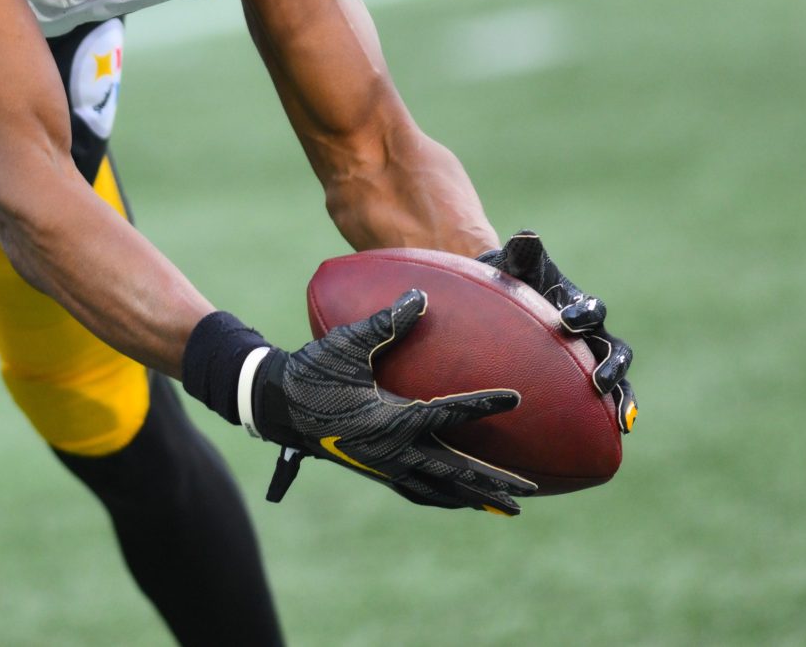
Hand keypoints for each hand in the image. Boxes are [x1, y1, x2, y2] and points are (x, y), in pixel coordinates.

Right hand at [249, 290, 534, 513]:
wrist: (277, 405)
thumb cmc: (310, 373)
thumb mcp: (345, 345)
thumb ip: (385, 322)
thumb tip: (420, 296)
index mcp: (390, 421)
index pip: (448, 414)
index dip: (483, 405)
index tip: (515, 398)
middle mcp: (393, 451)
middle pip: (455, 472)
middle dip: (492, 484)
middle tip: (529, 494)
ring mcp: (385, 466)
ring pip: (439, 489)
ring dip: (473, 498)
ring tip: (506, 507)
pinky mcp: (376, 470)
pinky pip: (419, 492)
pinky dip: (444, 498)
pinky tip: (457, 500)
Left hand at [479, 230, 636, 433]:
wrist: (507, 302)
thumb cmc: (513, 282)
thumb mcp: (517, 267)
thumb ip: (523, 253)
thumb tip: (526, 235)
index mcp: (579, 304)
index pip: (591, 308)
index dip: (583, 314)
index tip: (566, 321)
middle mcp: (593, 334)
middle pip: (615, 349)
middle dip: (611, 366)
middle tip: (597, 381)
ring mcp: (591, 359)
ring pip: (618, 380)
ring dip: (622, 397)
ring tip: (622, 421)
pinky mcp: (584, 380)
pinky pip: (604, 403)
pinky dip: (613, 416)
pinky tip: (616, 435)